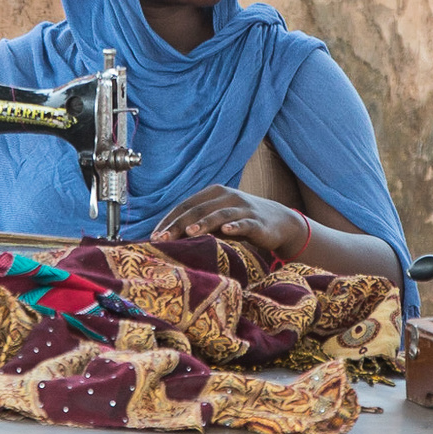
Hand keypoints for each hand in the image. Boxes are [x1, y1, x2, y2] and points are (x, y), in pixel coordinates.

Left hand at [150, 185, 303, 253]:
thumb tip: (167, 237)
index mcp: (212, 193)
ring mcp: (242, 207)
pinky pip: (244, 222)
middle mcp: (226, 196)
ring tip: (189, 232)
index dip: (169, 220)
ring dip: (204, 223)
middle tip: (163, 239)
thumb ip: (197, 223)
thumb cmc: (240, 221)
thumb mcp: (217, 219)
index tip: (154, 236)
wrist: (278, 222)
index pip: (185, 206)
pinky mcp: (257, 221)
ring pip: (219, 214)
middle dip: (178, 225)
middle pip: (198, 210)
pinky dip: (235, 225)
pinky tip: (227, 230)